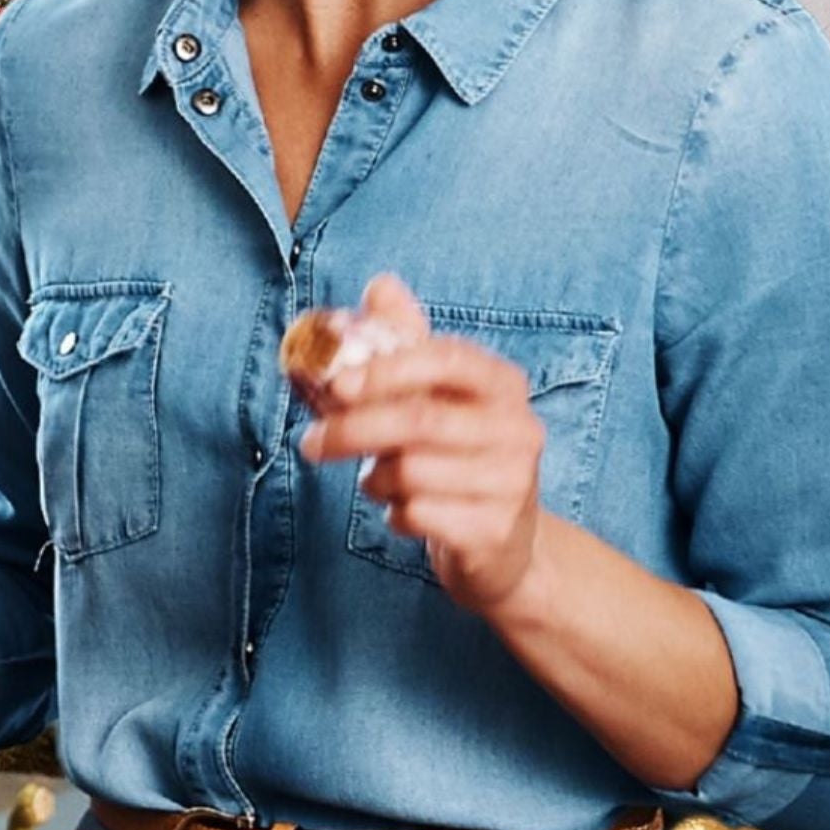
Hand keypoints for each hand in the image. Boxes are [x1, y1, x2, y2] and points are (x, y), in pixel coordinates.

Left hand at [298, 271, 545, 614]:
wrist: (505, 544)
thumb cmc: (459, 458)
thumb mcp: (439, 399)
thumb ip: (409, 345)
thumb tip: (381, 284)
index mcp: (503, 384)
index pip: (447, 358)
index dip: (387, 368)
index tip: (336, 385)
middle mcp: (519, 429)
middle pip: (420, 420)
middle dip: (353, 430)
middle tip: (310, 443)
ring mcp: (513, 482)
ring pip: (412, 472)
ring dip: (374, 478)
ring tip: (376, 480)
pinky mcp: (495, 530)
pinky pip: (418, 515)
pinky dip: (393, 513)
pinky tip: (402, 511)